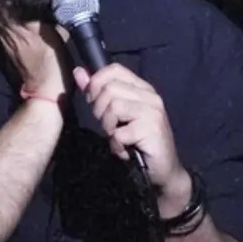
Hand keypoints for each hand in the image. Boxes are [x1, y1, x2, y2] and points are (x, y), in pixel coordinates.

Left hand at [73, 64, 190, 204]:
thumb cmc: (138, 144)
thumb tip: (78, 72)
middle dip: (100, 111)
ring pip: (113, 107)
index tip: (95, 103)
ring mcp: (153, 111)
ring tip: (119, 139)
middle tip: (110, 128)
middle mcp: (150, 96)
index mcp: (142, 89)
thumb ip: (99, 93)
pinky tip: (126, 150)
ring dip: (109, 128)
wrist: (164, 171)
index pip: (114, 69)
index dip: (97, 83)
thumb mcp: (116, 116)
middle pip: (110, 89)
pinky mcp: (152, 129)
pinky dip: (117, 145)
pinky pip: (119, 132)